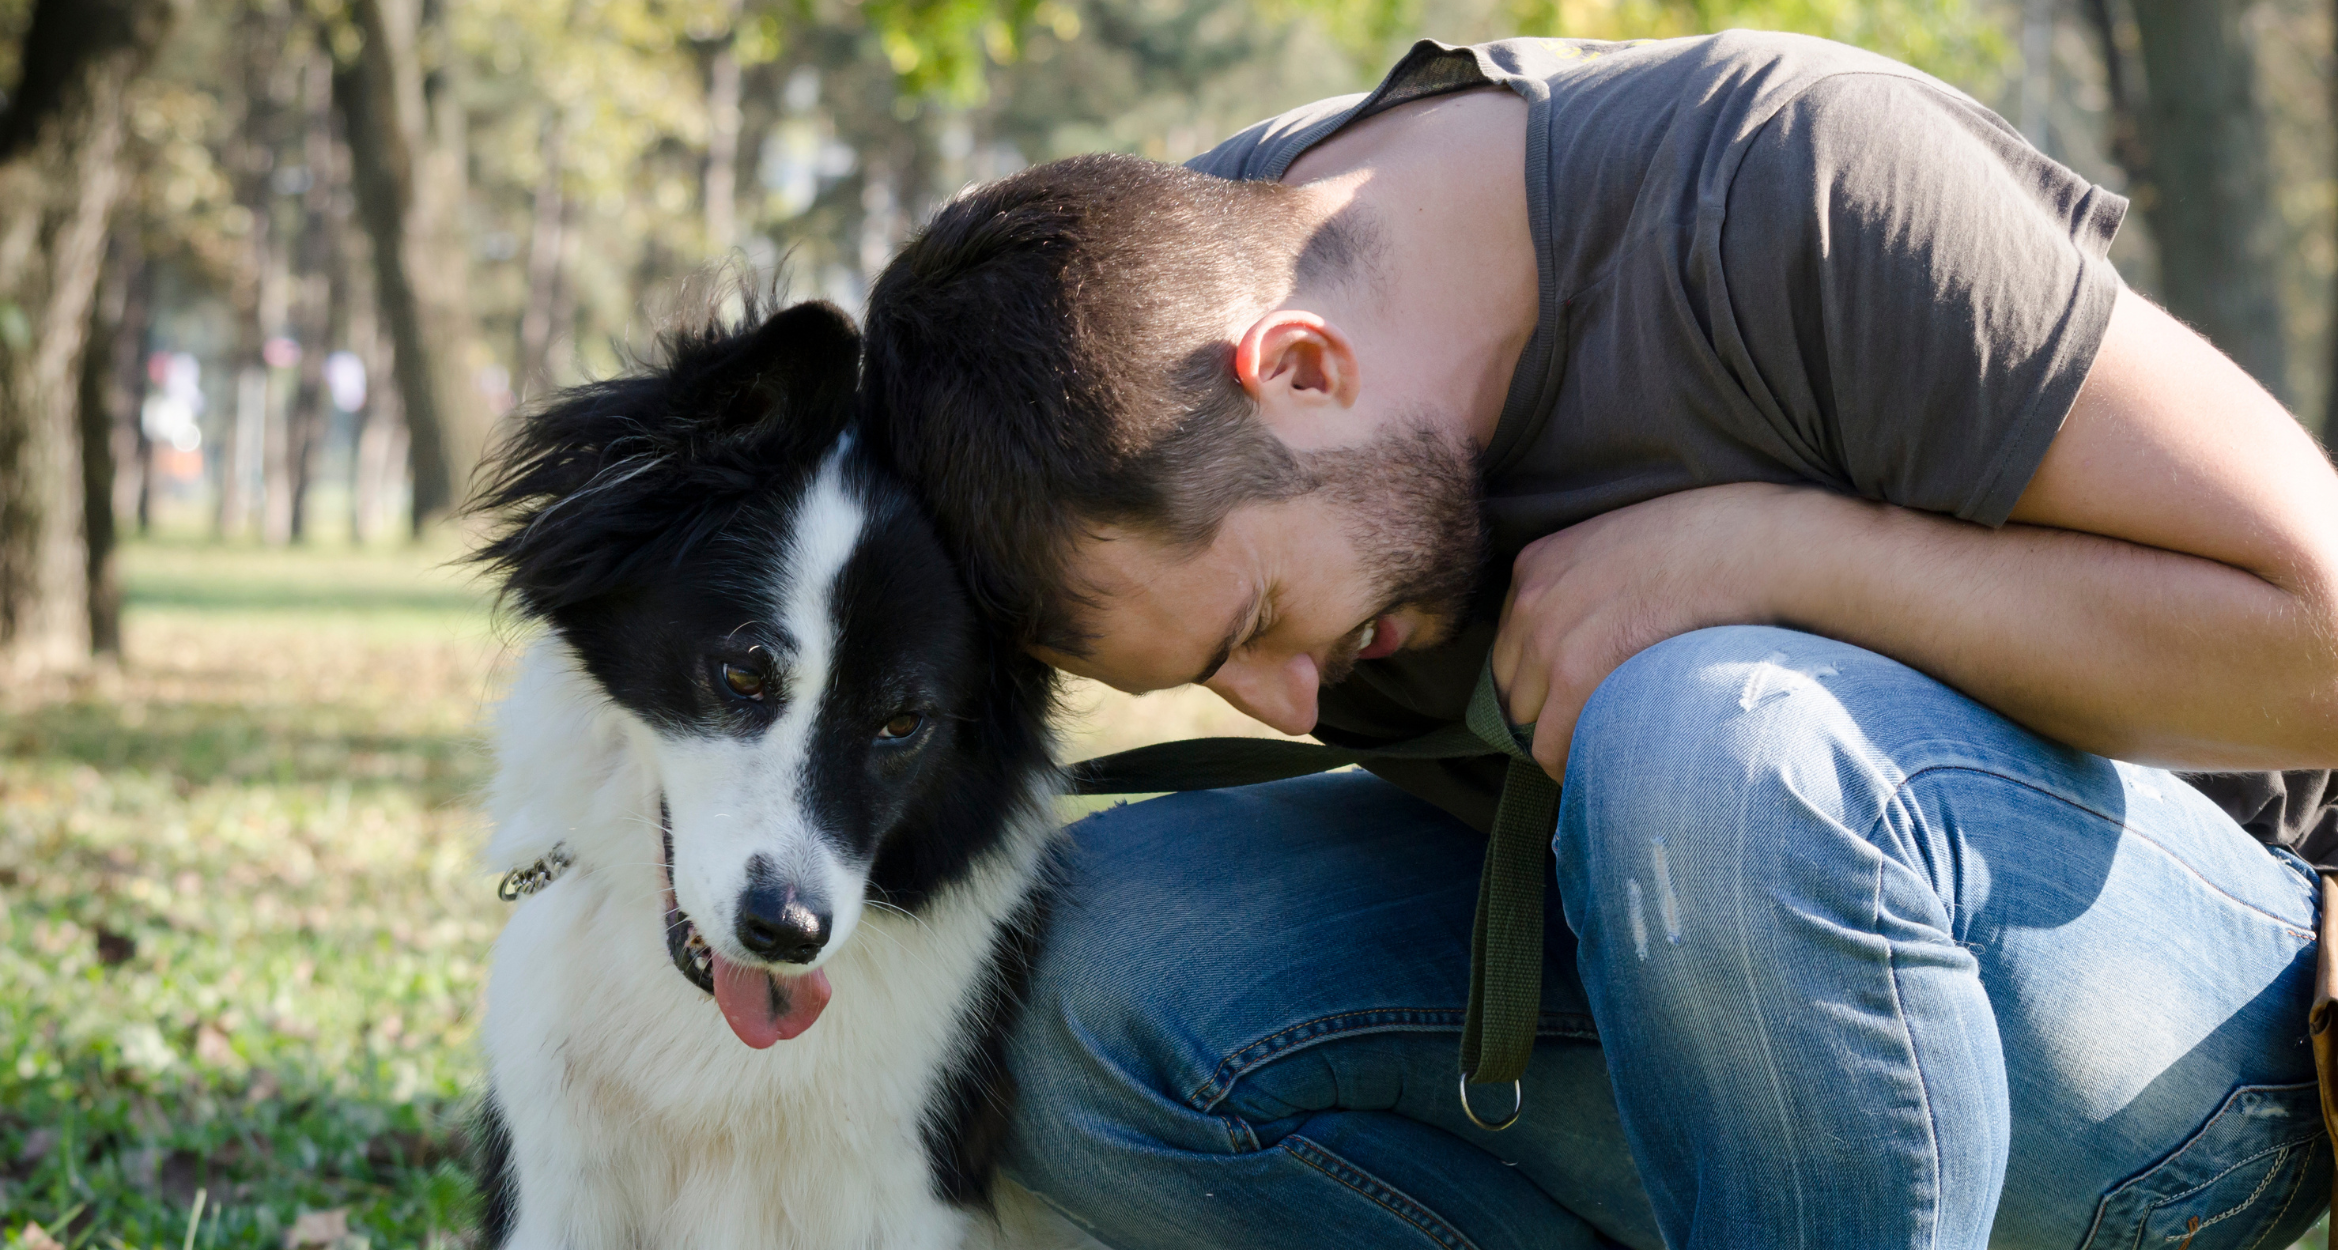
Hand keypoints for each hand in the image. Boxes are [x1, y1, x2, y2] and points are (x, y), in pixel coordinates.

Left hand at [1489, 482, 1807, 778]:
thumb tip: (1592, 634)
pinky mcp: (1577, 675)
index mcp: (1535, 566)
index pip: (1512, 647)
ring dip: (1563, 738)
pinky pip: (1552, 746)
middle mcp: (1529, 602)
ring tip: (1605, 749)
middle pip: (1513, 687)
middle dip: (1547, 710)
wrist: (1747, 548)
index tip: (1574, 697)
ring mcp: (1547, 639)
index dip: (1542, 679)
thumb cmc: (1705, 545)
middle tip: (1593, 727)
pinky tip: (1604, 770)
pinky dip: (1572, 766)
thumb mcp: (1621, 547)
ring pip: (1529, 722)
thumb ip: (1589, 585)